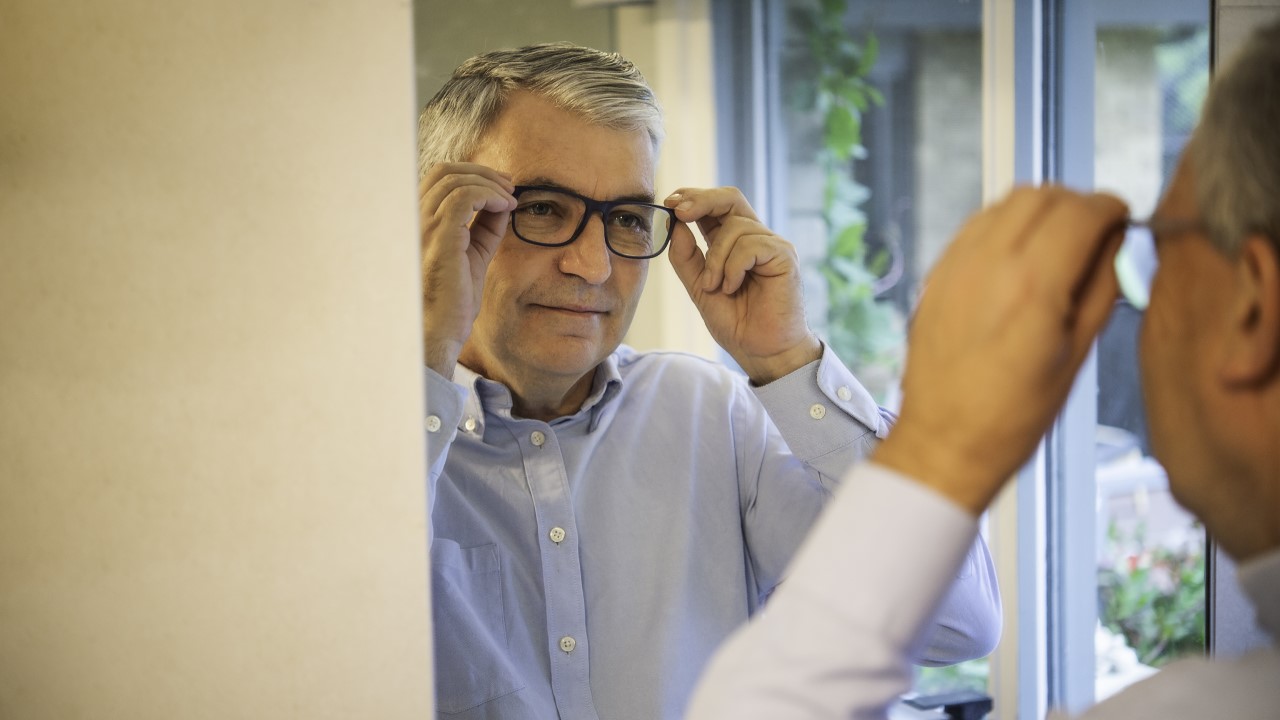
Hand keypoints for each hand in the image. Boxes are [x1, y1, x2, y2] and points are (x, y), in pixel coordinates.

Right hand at [419, 162, 516, 377]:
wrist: (439, 331)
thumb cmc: (452, 300)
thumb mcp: (473, 255)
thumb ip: (485, 229)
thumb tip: (502, 204)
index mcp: (418, 223)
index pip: (438, 179)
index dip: (471, 174)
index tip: (500, 186)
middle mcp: (414, 220)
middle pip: (444, 172)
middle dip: (481, 173)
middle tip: (509, 185)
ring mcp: (423, 227)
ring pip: (455, 180)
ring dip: (489, 184)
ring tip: (510, 199)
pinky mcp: (440, 238)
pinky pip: (464, 198)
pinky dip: (489, 196)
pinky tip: (505, 207)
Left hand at [665, 187, 820, 384]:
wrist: (761, 351)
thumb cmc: (736, 322)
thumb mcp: (699, 287)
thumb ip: (686, 257)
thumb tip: (675, 224)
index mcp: (734, 243)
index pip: (716, 206)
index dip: (693, 198)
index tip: (670, 203)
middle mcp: (755, 238)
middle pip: (730, 198)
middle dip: (702, 200)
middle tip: (679, 211)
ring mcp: (772, 245)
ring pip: (735, 227)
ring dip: (715, 258)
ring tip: (714, 287)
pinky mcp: (784, 256)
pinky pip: (750, 245)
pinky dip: (733, 267)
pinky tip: (732, 287)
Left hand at [874, 186, 1127, 514]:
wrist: (944, 441)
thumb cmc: (1013, 414)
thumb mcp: (1076, 355)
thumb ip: (1101, 288)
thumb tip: (1117, 243)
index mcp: (1032, 285)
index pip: (1081, 211)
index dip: (1111, 208)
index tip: (1123, 218)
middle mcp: (989, 263)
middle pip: (1042, 195)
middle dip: (1077, 203)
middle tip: (1094, 231)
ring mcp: (955, 265)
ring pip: (1006, 203)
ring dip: (1040, 209)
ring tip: (1058, 243)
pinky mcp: (935, 275)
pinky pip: (976, 226)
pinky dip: (1005, 225)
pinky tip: (1019, 256)